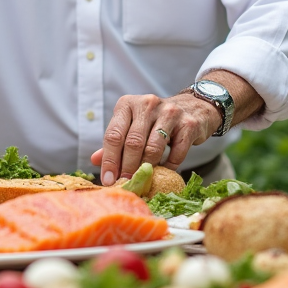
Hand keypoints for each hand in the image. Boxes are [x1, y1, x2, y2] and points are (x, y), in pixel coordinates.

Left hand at [89, 92, 220, 186]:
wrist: (193, 107)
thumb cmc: (156, 120)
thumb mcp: (132, 124)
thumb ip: (116, 141)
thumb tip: (95, 160)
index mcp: (127, 104)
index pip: (113, 134)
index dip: (109, 160)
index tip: (108, 179)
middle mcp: (147, 104)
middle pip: (133, 142)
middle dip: (127, 167)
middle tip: (125, 184)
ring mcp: (169, 112)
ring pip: (154, 147)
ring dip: (147, 168)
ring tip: (143, 180)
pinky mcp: (188, 123)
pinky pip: (177, 151)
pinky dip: (169, 165)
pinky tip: (165, 171)